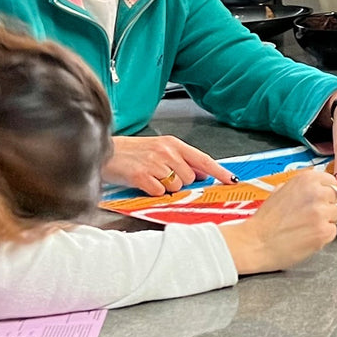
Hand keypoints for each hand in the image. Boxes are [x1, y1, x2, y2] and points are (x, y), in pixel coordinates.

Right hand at [101, 134, 235, 195]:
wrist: (105, 152)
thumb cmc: (132, 152)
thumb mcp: (159, 150)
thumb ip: (181, 160)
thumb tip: (201, 175)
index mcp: (173, 144)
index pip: (203, 159)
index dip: (219, 171)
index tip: (232, 180)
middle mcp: (166, 151)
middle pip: (190, 178)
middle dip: (180, 182)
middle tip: (162, 177)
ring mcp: (154, 163)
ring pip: (176, 187)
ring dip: (166, 188)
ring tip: (150, 177)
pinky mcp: (142, 176)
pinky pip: (159, 193)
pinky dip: (153, 192)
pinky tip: (143, 183)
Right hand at [218, 170, 336, 274]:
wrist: (256, 242)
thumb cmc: (266, 220)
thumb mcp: (281, 190)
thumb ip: (302, 186)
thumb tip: (317, 186)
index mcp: (307, 179)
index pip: (332, 181)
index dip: (327, 191)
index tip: (323, 198)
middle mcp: (317, 193)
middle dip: (328, 205)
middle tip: (313, 215)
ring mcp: (322, 213)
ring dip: (327, 220)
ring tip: (307, 226)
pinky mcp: (324, 232)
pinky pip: (333, 231)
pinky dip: (323, 235)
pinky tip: (308, 236)